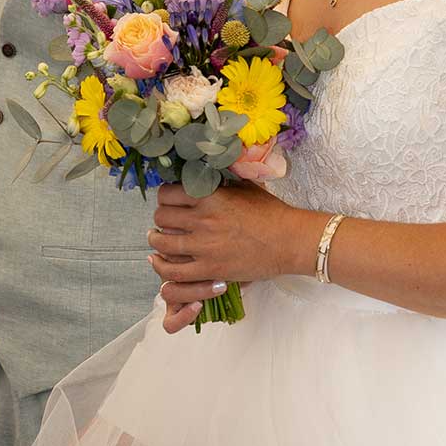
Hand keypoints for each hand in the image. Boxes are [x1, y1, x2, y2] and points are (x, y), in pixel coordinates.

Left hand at [147, 182, 307, 334]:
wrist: (289, 241)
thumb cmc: (272, 213)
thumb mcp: (245, 186)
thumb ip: (221, 182)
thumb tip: (206, 174)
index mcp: (209, 196)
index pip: (167, 193)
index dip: (166, 196)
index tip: (170, 200)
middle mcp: (202, 219)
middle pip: (161, 216)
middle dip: (161, 216)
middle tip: (166, 219)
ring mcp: (203, 246)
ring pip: (162, 241)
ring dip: (156, 239)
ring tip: (157, 237)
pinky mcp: (209, 269)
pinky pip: (173, 271)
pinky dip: (161, 266)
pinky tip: (160, 260)